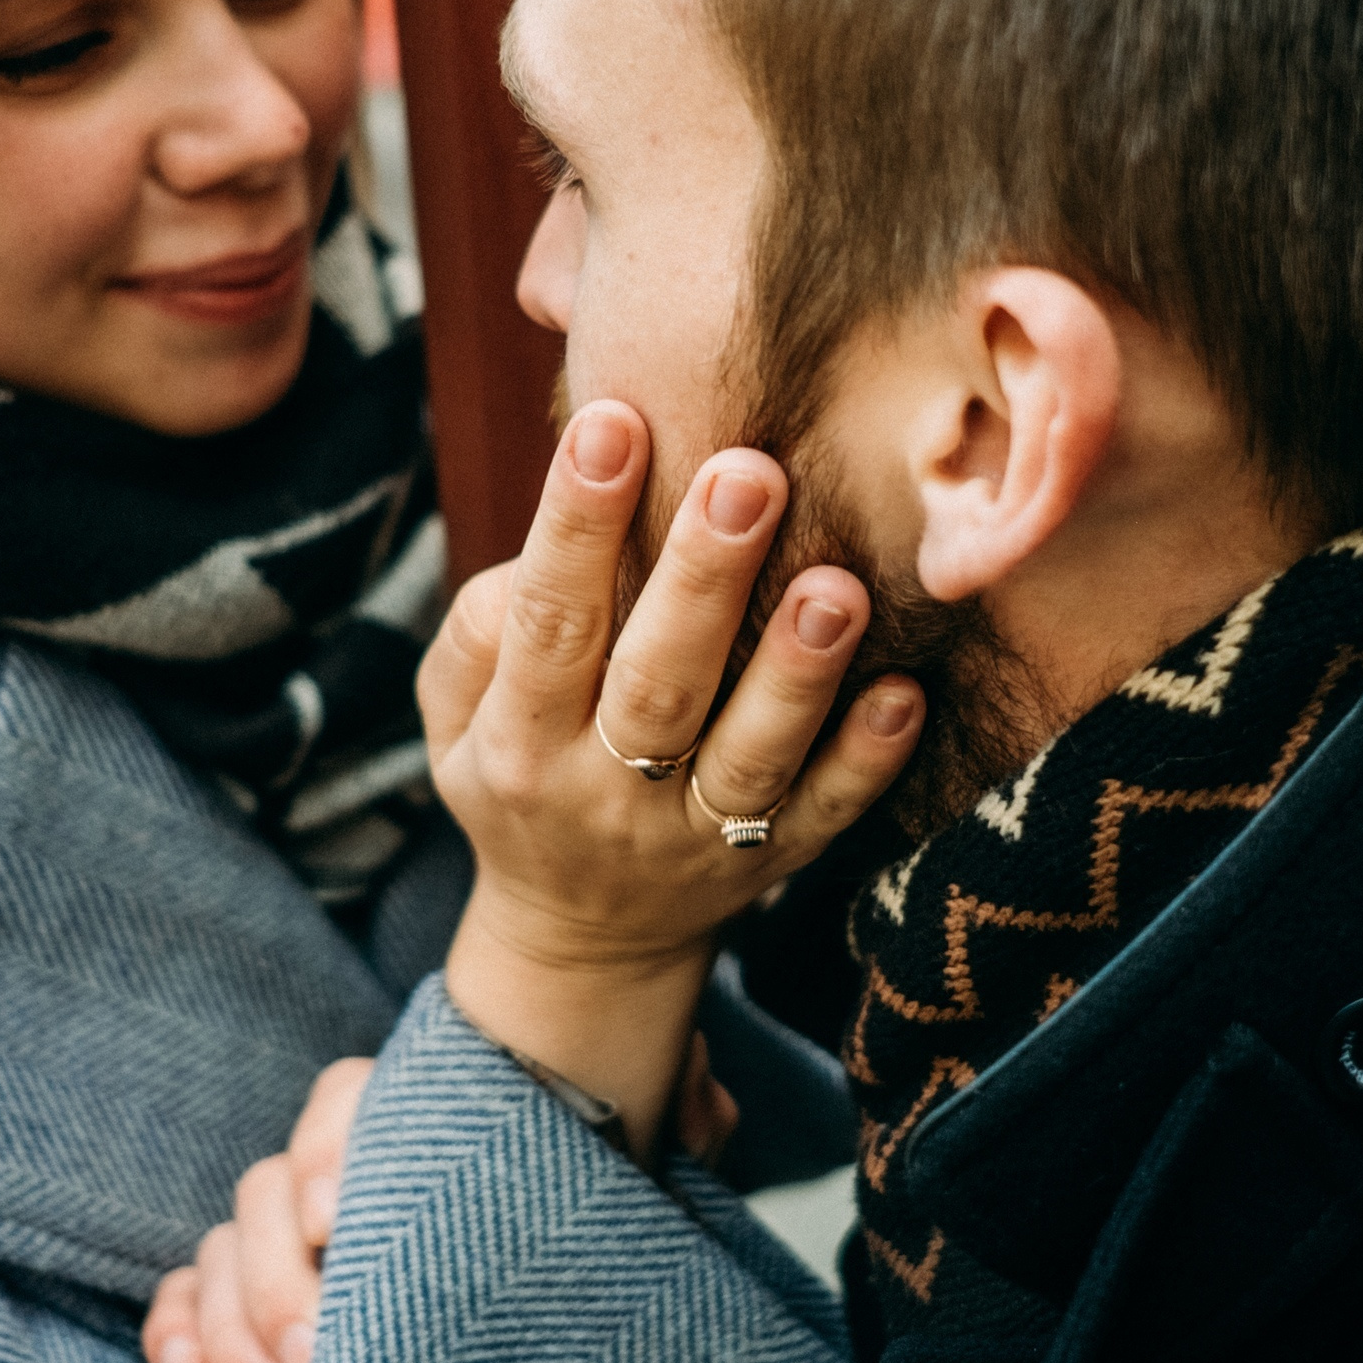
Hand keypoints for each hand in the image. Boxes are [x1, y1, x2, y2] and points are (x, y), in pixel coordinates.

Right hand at [140, 1041, 740, 1362]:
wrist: (557, 1272)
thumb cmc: (592, 1189)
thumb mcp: (642, 1155)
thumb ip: (668, 1117)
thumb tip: (703, 1096)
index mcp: (416, 1113)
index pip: (348, 1101)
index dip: (335, 1151)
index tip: (343, 1217)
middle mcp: (341, 1162)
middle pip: (272, 1194)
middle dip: (285, 1285)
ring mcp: (290, 1230)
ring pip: (227, 1252)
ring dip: (236, 1332)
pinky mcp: (255, 1295)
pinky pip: (191, 1295)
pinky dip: (180, 1331)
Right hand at [421, 401, 922, 1155]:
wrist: (584, 941)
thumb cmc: (521, 779)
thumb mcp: (456, 722)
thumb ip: (477, 638)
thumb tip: (535, 555)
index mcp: (519, 743)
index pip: (547, 624)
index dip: (574, 525)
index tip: (612, 421)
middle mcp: (606, 794)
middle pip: (658, 684)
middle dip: (702, 577)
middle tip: (748, 474)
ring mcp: (699, 835)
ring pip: (752, 755)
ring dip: (798, 671)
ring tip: (838, 584)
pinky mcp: (776, 860)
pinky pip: (828, 814)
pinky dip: (869, 758)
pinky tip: (906, 690)